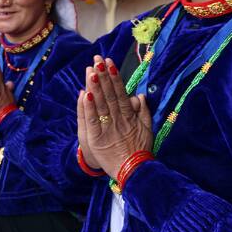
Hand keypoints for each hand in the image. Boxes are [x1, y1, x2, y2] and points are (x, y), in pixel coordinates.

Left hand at [81, 56, 152, 178]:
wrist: (134, 172)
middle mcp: (118, 119)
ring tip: (91, 71)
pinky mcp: (97, 138)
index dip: (115, 77)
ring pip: (100, 104)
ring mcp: (107, 128)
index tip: (110, 62)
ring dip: (95, 87)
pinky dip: (88, 107)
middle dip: (103, 76)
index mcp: (129, 116)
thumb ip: (143, 112)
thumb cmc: (139, 150)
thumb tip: (139, 95)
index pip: (120, 92)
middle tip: (97, 59)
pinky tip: (85, 94)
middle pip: (109, 94)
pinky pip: (92, 120)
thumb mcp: (146, 130)